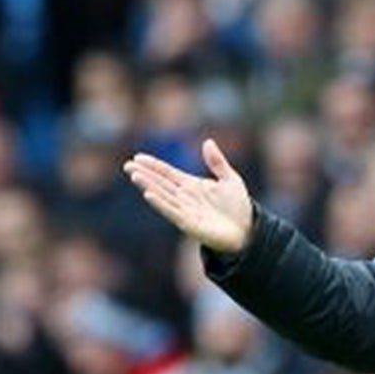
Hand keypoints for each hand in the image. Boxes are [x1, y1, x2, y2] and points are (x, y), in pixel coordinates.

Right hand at [123, 137, 254, 254]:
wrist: (247, 231)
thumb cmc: (238, 207)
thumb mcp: (230, 179)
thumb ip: (217, 162)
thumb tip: (207, 142)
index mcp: (191, 186)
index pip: (168, 173)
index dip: (153, 165)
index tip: (137, 157)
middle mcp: (184, 198)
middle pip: (160, 183)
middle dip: (144, 174)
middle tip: (127, 165)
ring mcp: (185, 211)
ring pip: (162, 196)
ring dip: (148, 186)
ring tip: (135, 175)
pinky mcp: (189, 224)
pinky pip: (172, 212)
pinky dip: (160, 203)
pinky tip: (149, 195)